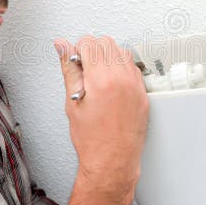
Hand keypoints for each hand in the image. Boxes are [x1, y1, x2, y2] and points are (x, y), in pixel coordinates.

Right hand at [54, 36, 148, 201]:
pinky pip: (133, 68)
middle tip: (84, 71)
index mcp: (102, 79)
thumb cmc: (91, 139)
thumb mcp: (72, 102)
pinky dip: (121, 70)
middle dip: (92, 51)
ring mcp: (136, 86)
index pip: (89, 43)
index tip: (75, 62)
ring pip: (122, 52)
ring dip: (108, 58)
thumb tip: (62, 47)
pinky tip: (111, 85)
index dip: (77, 51)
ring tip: (97, 79)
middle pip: (106, 43)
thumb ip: (69, 69)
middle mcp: (122, 79)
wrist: (112, 161)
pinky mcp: (143, 94)